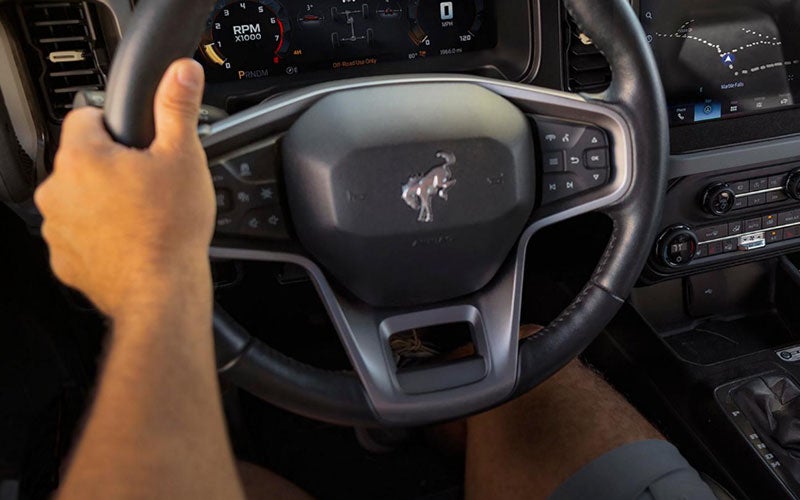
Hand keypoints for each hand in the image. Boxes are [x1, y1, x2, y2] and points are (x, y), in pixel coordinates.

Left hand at [35, 59, 214, 316]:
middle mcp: (58, 190)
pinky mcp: (64, 259)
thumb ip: (178, 108)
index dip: (115, 124)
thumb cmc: (170, 229)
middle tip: (150, 184)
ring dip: (104, 202)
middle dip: (113, 167)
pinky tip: (132, 241)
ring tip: (143, 216)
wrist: (161, 292)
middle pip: (83, 161)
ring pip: (80, 199)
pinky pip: (80, 235)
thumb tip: (182, 72)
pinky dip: (101, 236)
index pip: (84, 116)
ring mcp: (57, 228)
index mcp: (82, 157)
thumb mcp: (184, 157)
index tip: (138, 143)